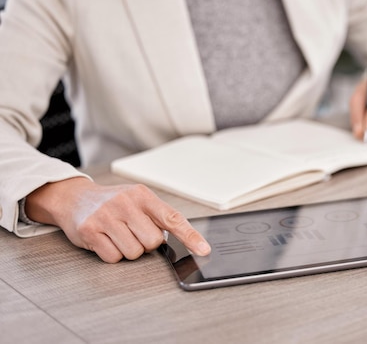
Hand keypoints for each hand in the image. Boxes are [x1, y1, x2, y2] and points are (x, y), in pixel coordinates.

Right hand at [25, 177, 210, 262]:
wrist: (75, 198)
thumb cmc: (113, 202)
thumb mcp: (138, 200)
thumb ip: (158, 216)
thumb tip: (183, 239)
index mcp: (143, 195)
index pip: (172, 218)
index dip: (190, 236)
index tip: (204, 250)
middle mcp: (125, 203)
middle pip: (153, 242)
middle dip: (146, 243)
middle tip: (133, 232)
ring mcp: (106, 217)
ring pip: (134, 253)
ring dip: (128, 250)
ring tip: (118, 234)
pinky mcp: (90, 231)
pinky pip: (113, 258)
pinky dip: (112, 255)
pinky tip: (105, 240)